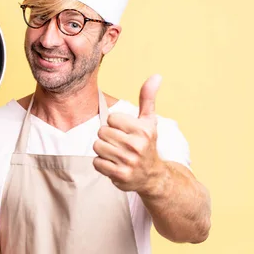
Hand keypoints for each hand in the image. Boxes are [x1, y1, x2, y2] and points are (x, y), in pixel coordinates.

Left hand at [93, 74, 164, 194]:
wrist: (153, 176)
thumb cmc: (147, 144)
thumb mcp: (149, 120)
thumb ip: (148, 98)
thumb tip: (156, 76)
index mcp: (143, 129)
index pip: (111, 118)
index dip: (115, 124)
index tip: (124, 131)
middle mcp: (137, 145)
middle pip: (102, 132)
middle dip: (107, 137)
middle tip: (120, 144)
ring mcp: (128, 161)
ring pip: (97, 146)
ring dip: (103, 151)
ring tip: (116, 154)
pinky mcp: (120, 175)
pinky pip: (97, 163)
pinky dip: (102, 164)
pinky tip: (114, 164)